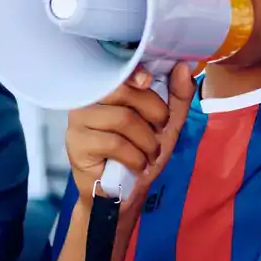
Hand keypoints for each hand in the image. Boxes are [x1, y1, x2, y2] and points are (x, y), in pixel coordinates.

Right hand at [64, 64, 196, 212]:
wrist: (124, 194)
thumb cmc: (141, 154)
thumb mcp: (167, 124)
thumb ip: (177, 95)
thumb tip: (184, 66)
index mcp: (106, 89)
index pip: (117, 68)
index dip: (134, 71)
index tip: (148, 80)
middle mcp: (87, 99)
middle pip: (123, 90)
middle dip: (154, 111)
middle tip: (160, 130)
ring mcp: (78, 122)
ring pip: (122, 118)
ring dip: (147, 140)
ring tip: (150, 154)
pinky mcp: (77, 145)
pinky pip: (114, 143)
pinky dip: (135, 157)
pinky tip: (137, 166)